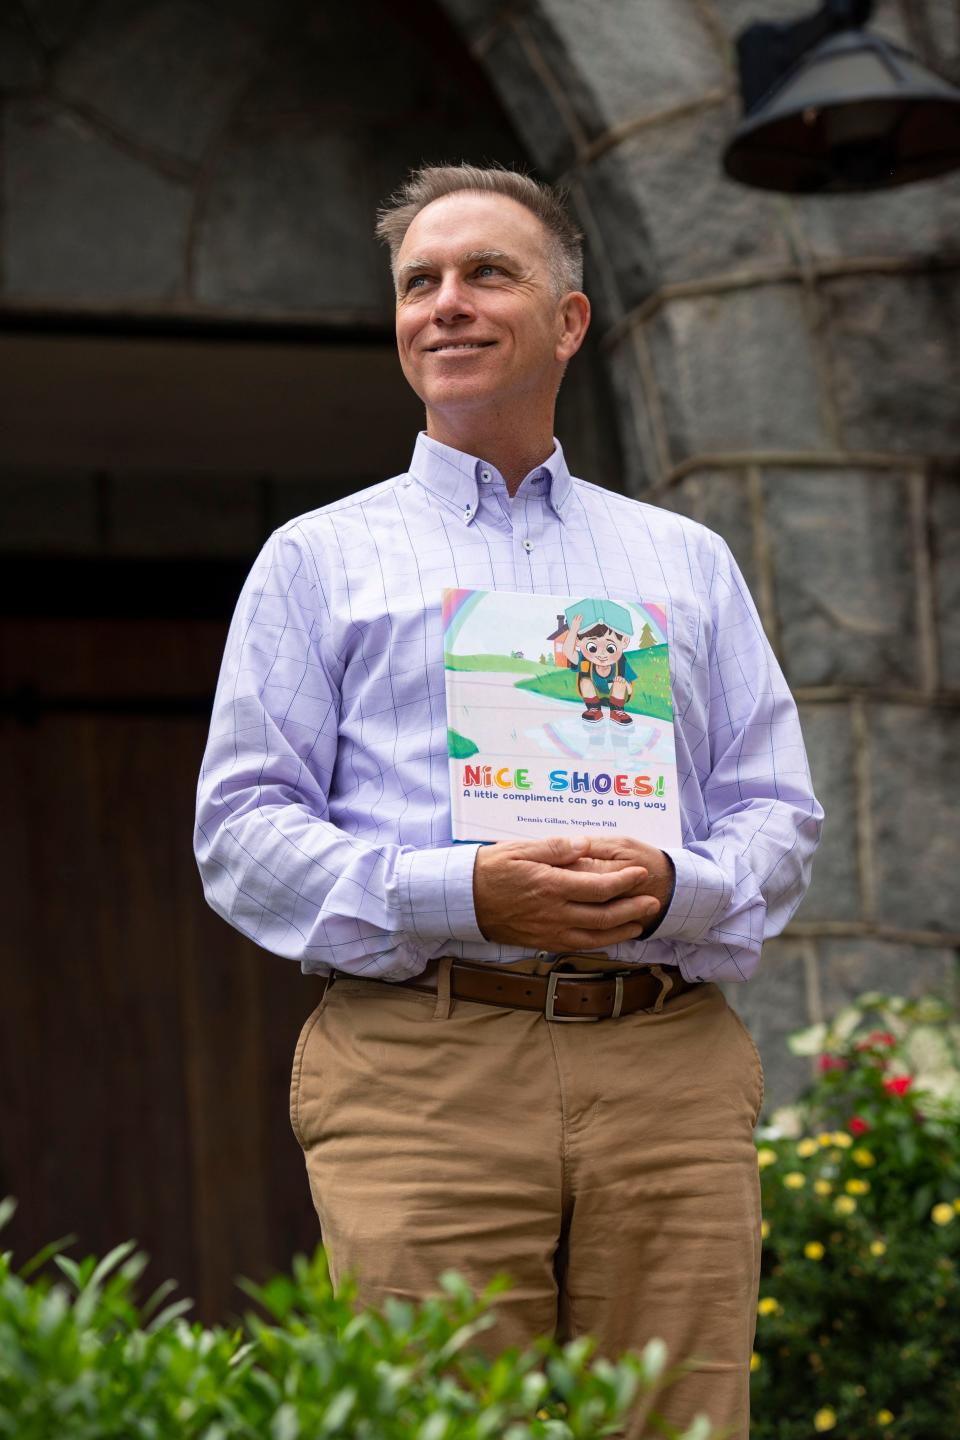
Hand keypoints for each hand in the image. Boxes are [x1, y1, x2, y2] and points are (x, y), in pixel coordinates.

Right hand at [472, 836, 661, 950]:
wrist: (463, 899)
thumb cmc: (491, 869)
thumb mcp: (520, 849)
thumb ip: (555, 848)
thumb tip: (585, 844)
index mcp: (550, 885)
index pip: (599, 886)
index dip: (625, 881)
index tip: (642, 873)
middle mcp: (553, 912)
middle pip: (604, 916)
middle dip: (633, 909)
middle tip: (653, 901)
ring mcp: (548, 931)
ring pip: (594, 937)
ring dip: (622, 931)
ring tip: (641, 923)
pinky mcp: (542, 943)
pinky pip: (577, 947)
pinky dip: (600, 944)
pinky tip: (611, 938)